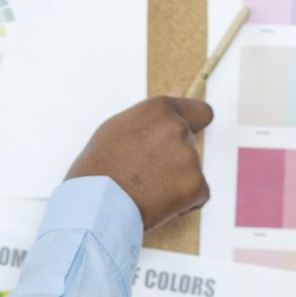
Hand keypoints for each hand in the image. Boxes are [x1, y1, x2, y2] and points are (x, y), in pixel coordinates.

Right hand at [64, 96, 213, 231]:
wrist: (95, 205)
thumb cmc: (97, 168)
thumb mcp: (118, 128)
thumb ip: (153, 114)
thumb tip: (178, 91)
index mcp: (160, 110)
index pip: (199, 112)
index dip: (193, 125)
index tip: (188, 134)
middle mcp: (178, 129)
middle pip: (190, 144)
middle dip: (174, 157)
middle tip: (147, 172)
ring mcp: (189, 158)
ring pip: (192, 170)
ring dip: (176, 180)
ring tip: (146, 189)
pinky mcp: (195, 186)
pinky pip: (198, 194)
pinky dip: (183, 201)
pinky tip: (158, 202)